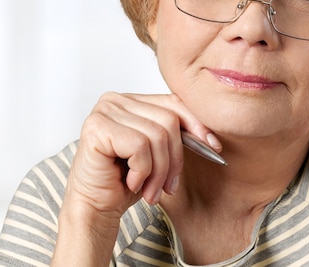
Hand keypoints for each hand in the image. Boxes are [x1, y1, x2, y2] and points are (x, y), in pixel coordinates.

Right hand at [52, 92, 220, 265]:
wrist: (95, 207)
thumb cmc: (124, 182)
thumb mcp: (157, 154)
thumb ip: (174, 135)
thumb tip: (210, 136)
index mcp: (129, 100)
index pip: (172, 102)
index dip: (196, 124)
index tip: (213, 147)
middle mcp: (115, 100)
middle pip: (168, 120)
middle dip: (174, 160)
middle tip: (168, 187)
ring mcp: (104, 111)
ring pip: (157, 135)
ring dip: (159, 172)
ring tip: (149, 190)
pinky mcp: (98, 128)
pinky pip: (140, 147)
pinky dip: (142, 172)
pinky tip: (131, 182)